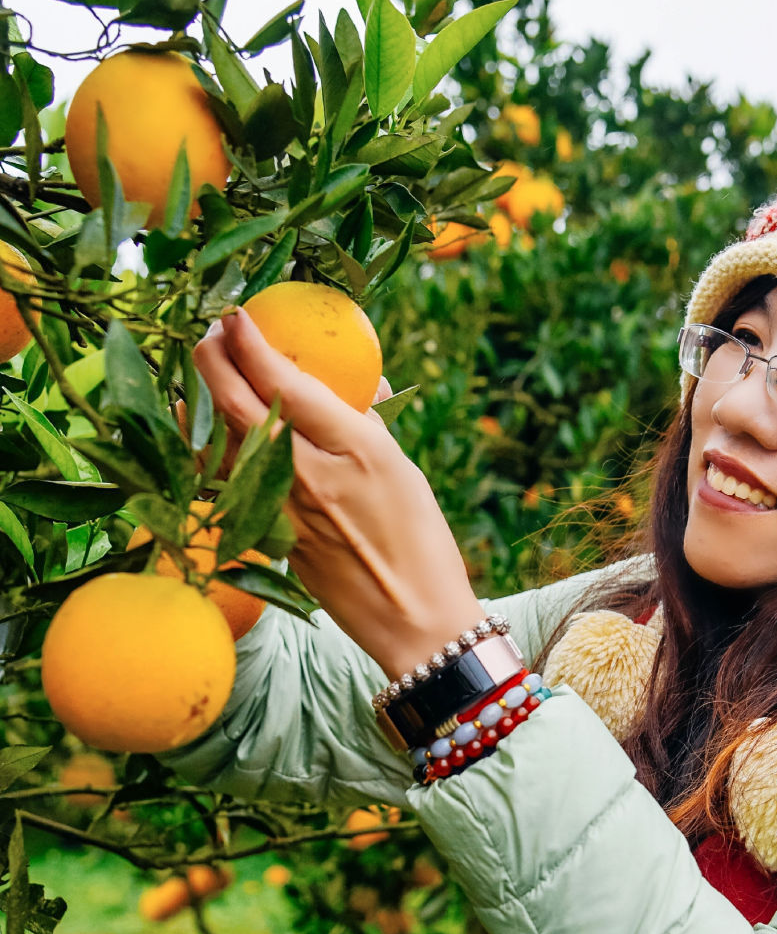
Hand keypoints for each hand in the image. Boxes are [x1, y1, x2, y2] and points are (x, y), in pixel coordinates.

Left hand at [190, 306, 484, 680]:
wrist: (412, 618)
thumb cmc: (420, 539)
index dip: (251, 342)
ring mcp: (280, 510)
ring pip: (221, 443)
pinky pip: (225, 484)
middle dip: (214, 358)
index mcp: (352, 448)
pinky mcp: (268, 538)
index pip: (283, 382)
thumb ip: (365, 422)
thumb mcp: (401, 467)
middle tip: (211, 332)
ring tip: (201, 375)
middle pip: (238, 404)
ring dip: (203, 402)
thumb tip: (353, 384)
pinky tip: (198, 434)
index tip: (236, 315)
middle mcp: (307, 475)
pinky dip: (206, 451)